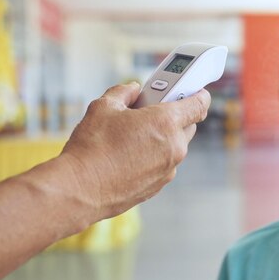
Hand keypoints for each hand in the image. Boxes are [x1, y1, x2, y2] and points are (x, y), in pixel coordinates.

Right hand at [58, 82, 210, 223]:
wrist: (79, 189)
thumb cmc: (92, 147)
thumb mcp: (104, 107)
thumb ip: (124, 93)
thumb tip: (132, 90)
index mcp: (166, 122)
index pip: (199, 104)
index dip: (198, 94)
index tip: (193, 91)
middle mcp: (174, 147)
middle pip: (188, 125)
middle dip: (175, 116)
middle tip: (150, 110)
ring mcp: (168, 169)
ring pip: (175, 147)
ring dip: (162, 138)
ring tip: (133, 135)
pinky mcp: (158, 186)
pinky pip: (163, 164)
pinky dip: (153, 157)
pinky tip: (129, 155)